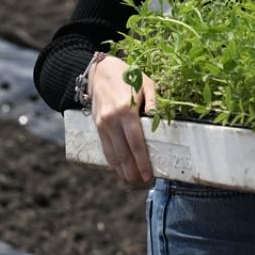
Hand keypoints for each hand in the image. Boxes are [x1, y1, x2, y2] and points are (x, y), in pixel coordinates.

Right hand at [90, 55, 157, 185]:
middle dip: (132, 171)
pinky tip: (119, 170)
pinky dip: (112, 161)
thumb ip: (153, 101)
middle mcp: (112, 120)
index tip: (149, 175)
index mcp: (126, 110)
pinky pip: (105, 148)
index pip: (135, 142)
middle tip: (142, 183)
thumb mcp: (146, 83)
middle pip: (123, 153)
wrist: (99, 71)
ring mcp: (102, 125)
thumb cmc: (128, 76)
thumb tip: (158, 118)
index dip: (142, 161)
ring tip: (132, 182)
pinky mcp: (97, 126)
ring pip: (112, 154)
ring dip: (122, 170)